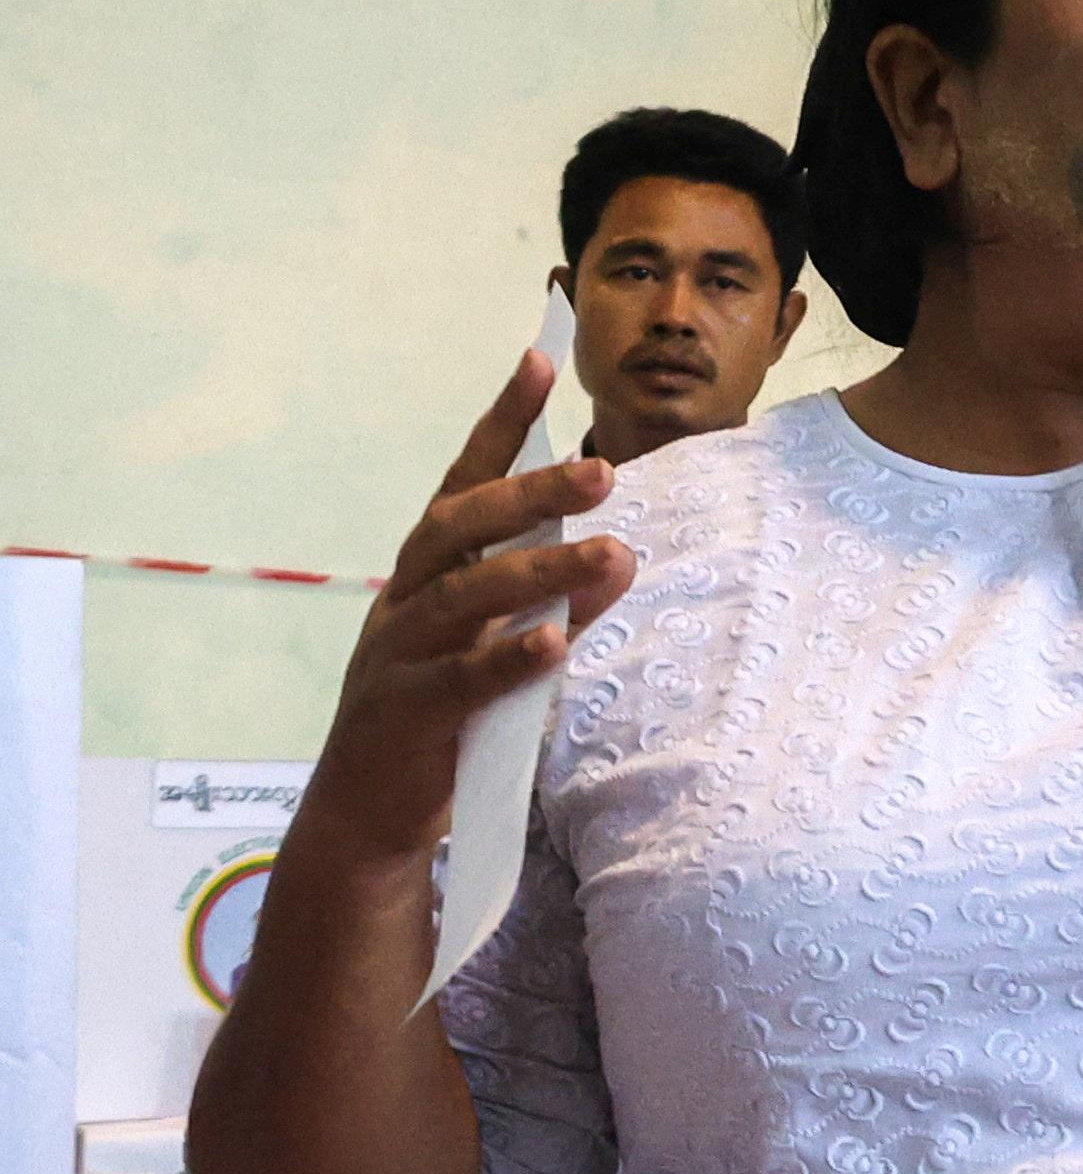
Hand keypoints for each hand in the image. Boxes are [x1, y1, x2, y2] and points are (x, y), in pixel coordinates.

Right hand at [302, 352, 632, 867]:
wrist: (368, 812)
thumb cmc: (444, 719)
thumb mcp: (503, 648)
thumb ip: (557, 605)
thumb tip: (622, 557)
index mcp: (426, 574)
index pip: (464, 485)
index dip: (499, 425)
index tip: (538, 361)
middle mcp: (406, 599)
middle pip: (462, 528)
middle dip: (531, 493)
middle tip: (604, 471)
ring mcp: (400, 654)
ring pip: (466, 597)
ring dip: (542, 572)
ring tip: (613, 554)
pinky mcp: (407, 714)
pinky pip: (461, 680)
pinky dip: (508, 659)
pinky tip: (554, 642)